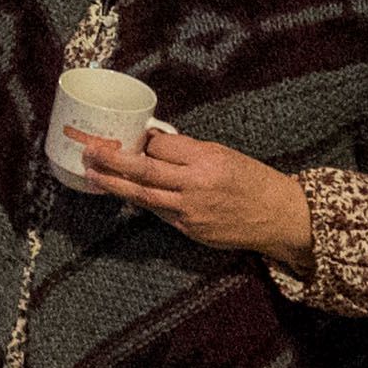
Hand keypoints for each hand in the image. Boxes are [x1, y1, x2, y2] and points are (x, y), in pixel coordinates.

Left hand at [73, 123, 313, 263]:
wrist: (279, 217)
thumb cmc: (253, 180)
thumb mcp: (224, 154)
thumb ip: (188, 151)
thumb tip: (154, 143)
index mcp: (207, 161)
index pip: (161, 148)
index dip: (143, 143)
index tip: (128, 137)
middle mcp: (196, 186)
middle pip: (143, 171)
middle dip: (111, 160)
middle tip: (87, 150)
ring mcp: (190, 212)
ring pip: (142, 196)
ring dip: (113, 185)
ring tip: (91, 174)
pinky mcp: (189, 230)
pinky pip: (158, 212)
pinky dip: (140, 201)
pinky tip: (124, 193)